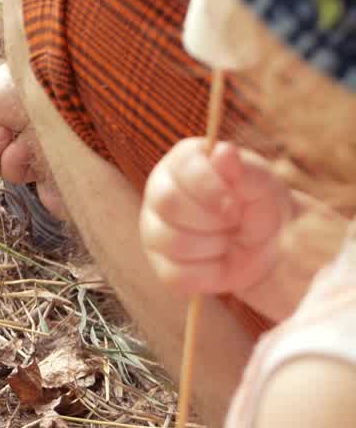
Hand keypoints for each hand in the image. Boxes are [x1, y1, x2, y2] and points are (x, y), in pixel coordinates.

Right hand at [140, 139, 292, 295]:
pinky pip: (177, 275)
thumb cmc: (262, 205)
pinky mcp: (161, 264)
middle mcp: (159, 191)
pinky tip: (221, 260)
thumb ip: (244, 170)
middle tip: (235, 222)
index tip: (236, 206)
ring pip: (173, 241)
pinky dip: (210, 274)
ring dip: (214, 245)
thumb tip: (224, 152)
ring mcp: (155, 230)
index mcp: (181, 163)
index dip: (210, 190)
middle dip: (213, 219)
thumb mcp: (263, 185)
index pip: (181, 172)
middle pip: (169, 204)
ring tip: (229, 240)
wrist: (272, 246)